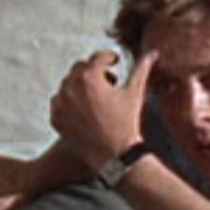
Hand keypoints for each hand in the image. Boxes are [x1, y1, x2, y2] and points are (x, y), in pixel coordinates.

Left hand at [49, 50, 157, 170]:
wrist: (114, 156)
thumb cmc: (126, 123)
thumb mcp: (134, 93)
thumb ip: (141, 69)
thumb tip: (153, 53)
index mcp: (90, 78)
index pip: (97, 57)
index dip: (109, 58)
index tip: (115, 63)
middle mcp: (71, 87)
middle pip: (80, 68)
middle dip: (94, 71)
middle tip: (108, 80)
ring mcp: (61, 103)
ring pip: (68, 84)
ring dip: (81, 85)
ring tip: (97, 96)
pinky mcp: (55, 118)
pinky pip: (59, 101)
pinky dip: (70, 101)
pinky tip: (85, 109)